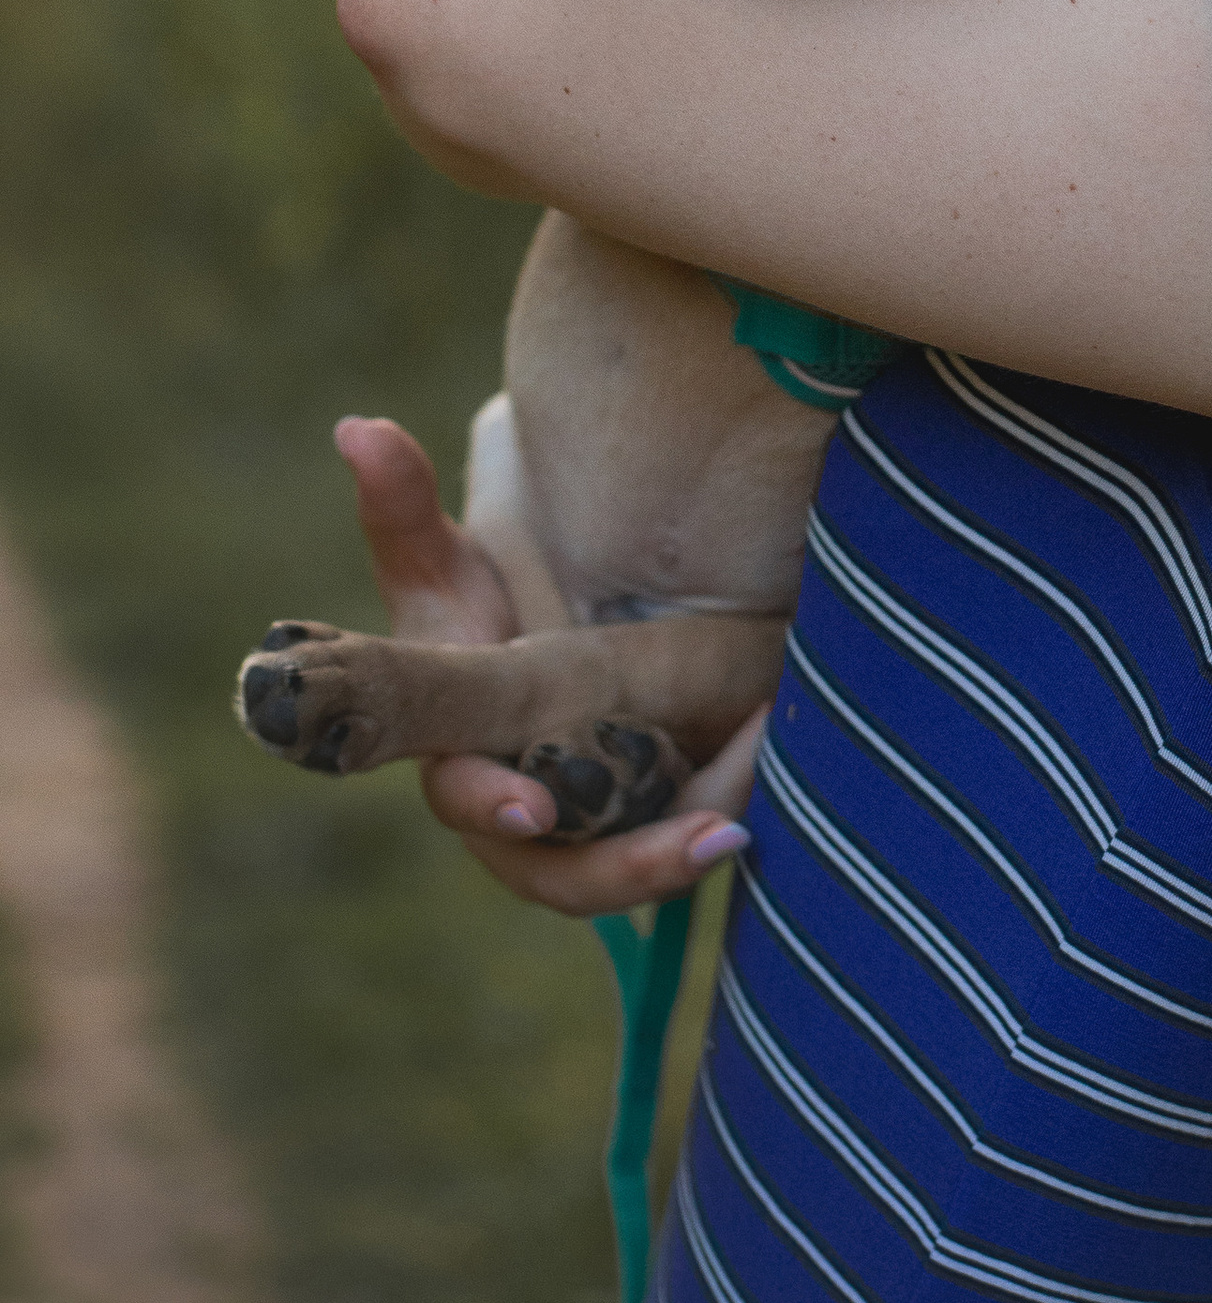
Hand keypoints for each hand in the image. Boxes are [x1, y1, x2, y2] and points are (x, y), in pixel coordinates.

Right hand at [334, 415, 762, 915]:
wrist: (568, 652)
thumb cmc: (488, 616)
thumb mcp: (452, 570)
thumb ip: (403, 512)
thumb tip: (358, 427)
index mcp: (459, 757)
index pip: (462, 793)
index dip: (488, 803)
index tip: (531, 808)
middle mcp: (520, 814)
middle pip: (558, 874)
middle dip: (622, 868)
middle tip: (699, 838)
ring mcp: (586, 836)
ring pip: (628, 874)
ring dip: (681, 853)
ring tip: (738, 822)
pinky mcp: (646, 836)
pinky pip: (682, 840)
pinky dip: (725, 806)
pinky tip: (762, 758)